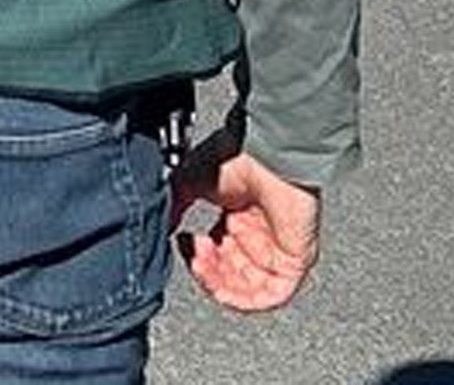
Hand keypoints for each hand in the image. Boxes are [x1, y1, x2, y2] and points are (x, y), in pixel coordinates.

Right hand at [173, 150, 320, 312]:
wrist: (266, 156)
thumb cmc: (238, 158)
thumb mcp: (190, 180)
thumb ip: (174, 206)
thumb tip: (159, 228)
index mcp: (241, 215)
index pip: (218, 251)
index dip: (196, 254)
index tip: (182, 240)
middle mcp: (260, 232)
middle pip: (229, 273)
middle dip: (205, 270)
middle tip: (193, 253)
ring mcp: (278, 248)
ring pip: (246, 288)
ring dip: (217, 283)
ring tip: (202, 261)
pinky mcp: (294, 262)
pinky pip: (271, 296)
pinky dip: (242, 298)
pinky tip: (222, 285)